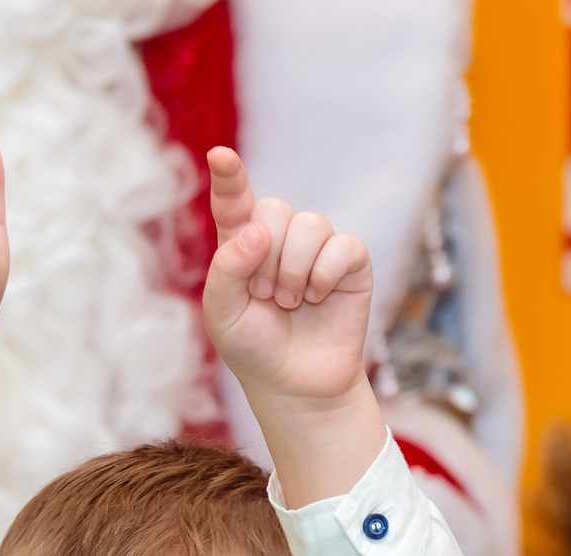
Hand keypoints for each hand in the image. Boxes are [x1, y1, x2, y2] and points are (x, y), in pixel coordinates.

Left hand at [202, 148, 386, 506]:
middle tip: (265, 295)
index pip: (235, 200)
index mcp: (241, 242)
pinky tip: (318, 297)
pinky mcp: (350, 261)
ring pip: (309, 224)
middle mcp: (279, 237)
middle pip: (275, 209)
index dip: (230, 177)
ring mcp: (317, 247)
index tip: (219, 156)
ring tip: (290, 302)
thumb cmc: (252, 347)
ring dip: (293, 270)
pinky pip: (342, 245)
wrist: (295, 384)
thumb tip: (257, 231)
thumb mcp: (223, 313)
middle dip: (266, 257)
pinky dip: (325, 274)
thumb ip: (227, 269)